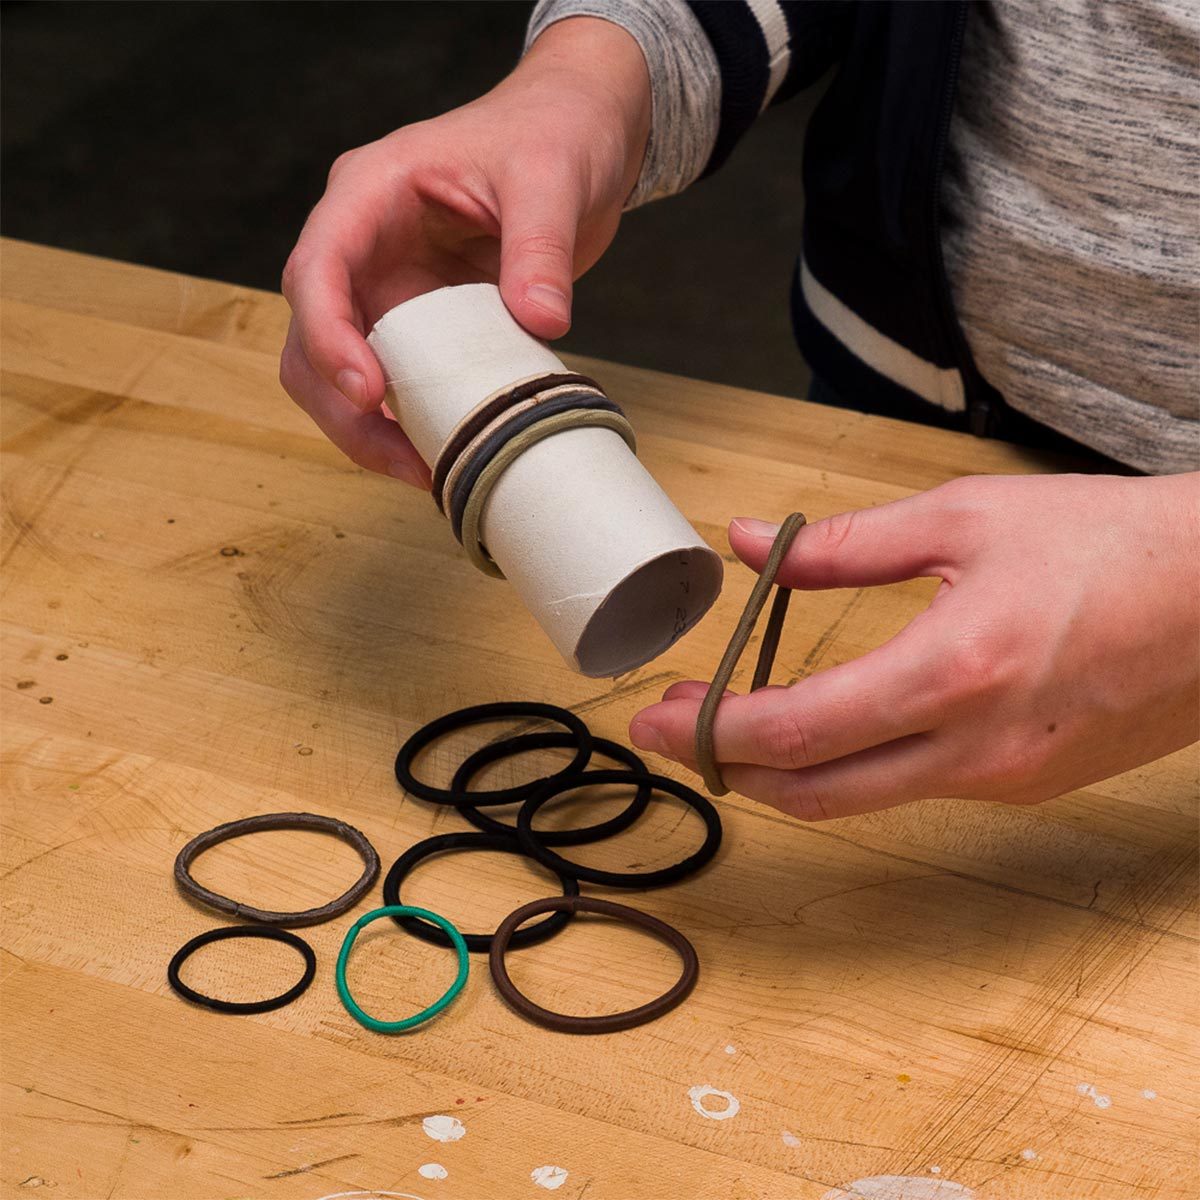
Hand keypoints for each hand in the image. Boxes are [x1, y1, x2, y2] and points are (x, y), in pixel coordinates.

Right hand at [279, 17, 649, 485]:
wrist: (576, 136)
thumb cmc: (552, 133)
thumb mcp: (552, 179)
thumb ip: (540, 248)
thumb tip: (541, 322)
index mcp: (370, 192)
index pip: (318, 267)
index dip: (328, 335)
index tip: (369, 391)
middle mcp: (361, 245)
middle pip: (309, 337)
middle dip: (341, 407)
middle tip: (403, 459)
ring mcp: (384, 288)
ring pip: (336, 373)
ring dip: (367, 429)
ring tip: (425, 470)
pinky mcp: (416, 322)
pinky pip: (393, 382)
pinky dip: (406, 422)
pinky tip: (442, 452)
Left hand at [631, 472, 1199, 819]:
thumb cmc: (1113, 545)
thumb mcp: (966, 518)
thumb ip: (844, 545)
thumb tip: (749, 542)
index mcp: (953, 673)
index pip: (795, 732)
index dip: (710, 730)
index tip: (658, 713)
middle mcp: (975, 749)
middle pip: (813, 792)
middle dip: (728, 767)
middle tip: (678, 727)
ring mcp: (1004, 779)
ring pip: (860, 798)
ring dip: (786, 770)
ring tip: (737, 722)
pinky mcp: (1026, 785)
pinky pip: (913, 788)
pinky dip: (853, 764)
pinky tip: (834, 721)